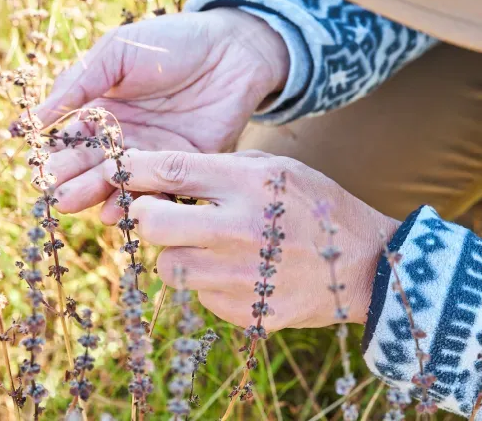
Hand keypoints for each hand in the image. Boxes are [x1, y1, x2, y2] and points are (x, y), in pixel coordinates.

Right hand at [35, 8, 288, 214]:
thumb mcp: (115, 53)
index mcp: (100, 110)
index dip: (54, 154)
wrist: (231, 49)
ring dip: (99, 194)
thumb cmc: (169, 42)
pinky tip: (121, 212)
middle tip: (59, 196)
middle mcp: (122, 137)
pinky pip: (158, 188)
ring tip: (83, 205)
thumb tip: (32, 118)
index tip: (40, 171)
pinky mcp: (182, 165)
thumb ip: (77, 85)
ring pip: (119, 180)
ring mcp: (152, 153)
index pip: (70, 139)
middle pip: (91, 165)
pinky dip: (140, 200)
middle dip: (73, 181)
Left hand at [101, 149, 399, 329]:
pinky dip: (207, 283)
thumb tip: (157, 178)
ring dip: (179, 254)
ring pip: (170, 267)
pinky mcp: (247, 312)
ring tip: (209, 245)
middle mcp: (242, 230)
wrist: (367, 265)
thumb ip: (219, 169)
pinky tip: (237, 271)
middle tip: (160, 214)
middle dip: (146, 217)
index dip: (133, 171)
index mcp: (250, 185)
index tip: (115, 170)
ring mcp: (244, 277)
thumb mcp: (274, 169)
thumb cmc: (313, 206)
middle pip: (154, 225)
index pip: (172, 172)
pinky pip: (199, 296)